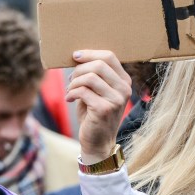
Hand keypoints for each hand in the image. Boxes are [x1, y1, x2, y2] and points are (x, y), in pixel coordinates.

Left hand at [66, 50, 132, 164]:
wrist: (98, 142)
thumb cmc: (94, 113)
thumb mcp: (97, 91)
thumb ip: (94, 75)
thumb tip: (78, 56)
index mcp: (124, 81)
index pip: (109, 56)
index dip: (90, 53)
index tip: (75, 56)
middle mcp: (124, 89)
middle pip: (99, 64)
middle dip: (79, 69)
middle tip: (71, 79)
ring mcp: (116, 99)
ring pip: (90, 77)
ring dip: (74, 82)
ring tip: (70, 90)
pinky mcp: (104, 109)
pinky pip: (83, 91)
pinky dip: (72, 93)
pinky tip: (69, 99)